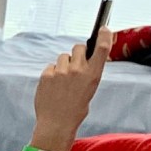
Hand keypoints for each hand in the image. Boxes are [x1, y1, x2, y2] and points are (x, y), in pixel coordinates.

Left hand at [30, 33, 107, 150]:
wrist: (57, 122)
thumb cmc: (76, 108)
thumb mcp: (89, 90)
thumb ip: (87, 73)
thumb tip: (82, 62)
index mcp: (93, 75)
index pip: (102, 50)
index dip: (104, 37)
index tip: (104, 28)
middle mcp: (78, 70)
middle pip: (78, 47)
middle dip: (78, 53)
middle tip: (75, 66)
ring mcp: (61, 71)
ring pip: (63, 56)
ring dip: (63, 64)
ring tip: (62, 80)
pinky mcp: (47, 74)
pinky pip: (51, 66)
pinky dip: (52, 73)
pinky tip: (53, 86)